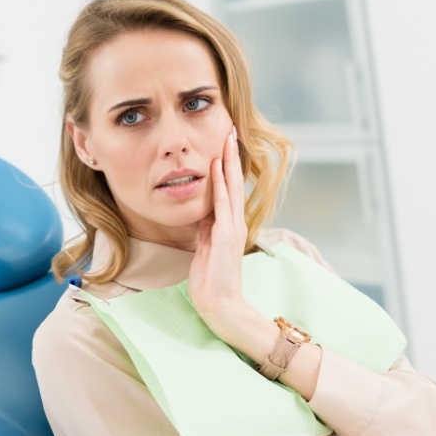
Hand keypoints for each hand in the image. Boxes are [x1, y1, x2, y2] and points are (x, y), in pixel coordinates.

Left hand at [188, 125, 247, 336]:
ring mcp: (232, 228)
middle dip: (230, 156)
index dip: (225, 166)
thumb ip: (206, 228)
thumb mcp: (206, 247)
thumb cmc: (212, 279)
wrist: (220, 303)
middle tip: (230, 131)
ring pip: (230, 188)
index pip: (228, 189)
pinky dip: (219, 185)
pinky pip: (221, 206)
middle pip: (233, 182)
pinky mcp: (225, 236)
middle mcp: (234, 222)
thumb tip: (202, 212)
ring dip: (227, 163)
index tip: (222, 145)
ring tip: (227, 140)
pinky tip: (216, 168)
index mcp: (228, 225)